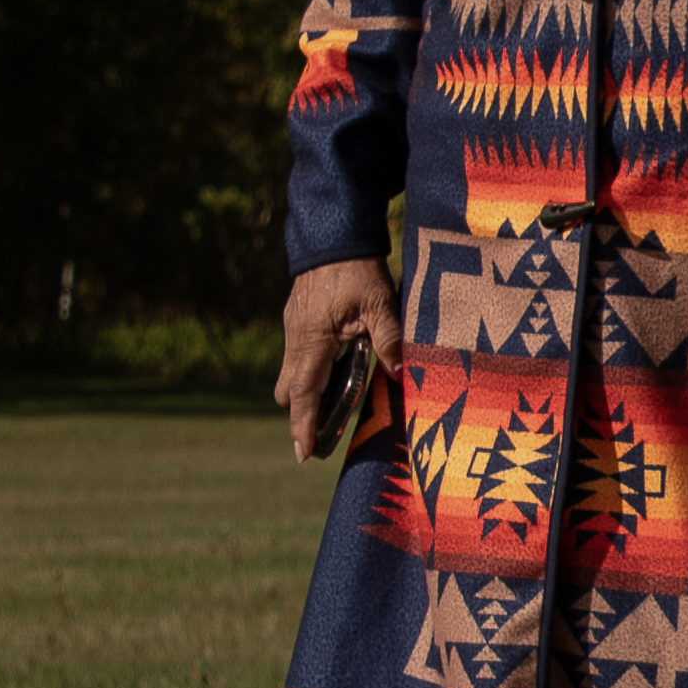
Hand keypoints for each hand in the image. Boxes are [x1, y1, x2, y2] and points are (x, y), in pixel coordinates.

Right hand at [281, 260, 399, 460]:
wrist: (334, 233)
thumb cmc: (358, 268)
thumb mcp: (382, 304)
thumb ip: (390, 341)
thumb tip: (400, 376)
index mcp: (313, 339)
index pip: (302, 393)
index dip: (303, 425)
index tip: (304, 453)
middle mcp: (296, 337)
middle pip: (288, 391)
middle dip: (300, 417)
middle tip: (318, 442)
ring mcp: (294, 328)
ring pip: (290, 375)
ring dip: (305, 397)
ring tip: (329, 416)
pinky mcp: (298, 319)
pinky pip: (297, 357)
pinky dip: (310, 375)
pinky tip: (335, 376)